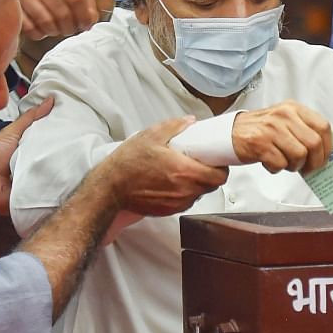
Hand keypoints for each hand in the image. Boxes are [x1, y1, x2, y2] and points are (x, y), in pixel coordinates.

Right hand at [0, 0, 96, 39]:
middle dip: (69, 28)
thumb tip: (92, 19)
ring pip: (48, 23)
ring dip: (53, 31)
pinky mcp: (9, 4)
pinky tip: (38, 30)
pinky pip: (31, 28)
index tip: (85, 26)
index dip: (84, 17)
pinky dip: (38, 34)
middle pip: (63, 13)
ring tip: (53, 29)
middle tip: (68, 31)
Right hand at [96, 116, 229, 216]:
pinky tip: (173, 182)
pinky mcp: (168, 211)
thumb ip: (174, 126)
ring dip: (197, 184)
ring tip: (185, 172)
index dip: (222, 168)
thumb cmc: (128, 163)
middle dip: (211, 175)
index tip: (217, 160)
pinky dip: (184, 193)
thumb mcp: (150, 136)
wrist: (110, 188)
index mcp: (184, 171)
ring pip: (199, 194)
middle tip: (202, 163)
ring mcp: (177, 203)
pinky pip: (185, 201)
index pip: (219, 176)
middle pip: (212, 186)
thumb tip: (190, 121)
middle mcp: (184, 191)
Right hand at [232, 101, 332, 173]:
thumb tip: (324, 152)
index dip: (327, 147)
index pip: (323, 127)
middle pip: (314, 143)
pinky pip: (280, 164)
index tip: (324, 158)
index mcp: (294, 108)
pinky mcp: (260, 144)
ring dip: (294, 166)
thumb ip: (304, 131)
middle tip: (308, 169)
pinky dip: (277, 169)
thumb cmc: (261, 130)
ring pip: (299, 155)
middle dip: (314, 162)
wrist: (230, 133)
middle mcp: (284, 115)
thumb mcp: (285, 121)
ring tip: (285, 162)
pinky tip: (270, 162)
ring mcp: (271, 129)